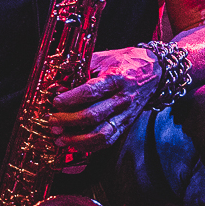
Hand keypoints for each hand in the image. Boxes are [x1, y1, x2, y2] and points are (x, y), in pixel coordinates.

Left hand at [46, 46, 161, 153]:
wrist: (152, 72)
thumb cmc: (123, 63)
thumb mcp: (102, 58)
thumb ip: (80, 70)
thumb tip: (57, 84)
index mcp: (116, 78)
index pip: (91, 91)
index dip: (71, 99)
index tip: (56, 102)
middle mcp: (122, 99)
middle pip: (94, 115)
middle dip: (69, 121)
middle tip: (52, 121)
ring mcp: (125, 115)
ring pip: (101, 134)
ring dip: (77, 140)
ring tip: (60, 138)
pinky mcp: (125, 126)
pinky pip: (107, 142)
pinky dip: (89, 146)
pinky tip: (74, 144)